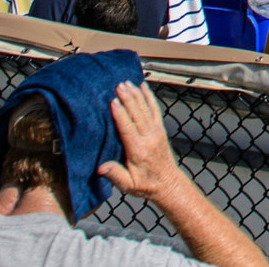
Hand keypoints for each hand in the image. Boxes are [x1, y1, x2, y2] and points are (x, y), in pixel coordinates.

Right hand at [96, 82, 190, 205]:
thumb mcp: (129, 185)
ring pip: (145, 109)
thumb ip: (115, 175)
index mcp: (138, 150)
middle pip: (137, 114)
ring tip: (127, 82)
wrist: (167, 183)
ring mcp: (156, 132)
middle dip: (127, 98)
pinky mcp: (160, 129)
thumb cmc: (145, 185)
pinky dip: (149, 97)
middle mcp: (149, 138)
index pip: (128, 128)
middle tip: (118, 85)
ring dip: (136, 94)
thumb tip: (101, 168)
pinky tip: (144, 86)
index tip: (113, 101)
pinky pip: (155, 110)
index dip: (120, 114)